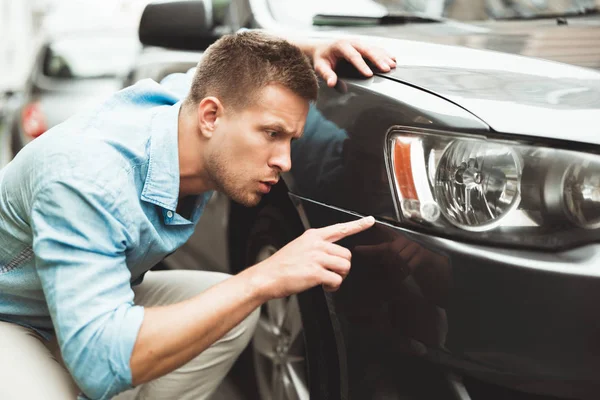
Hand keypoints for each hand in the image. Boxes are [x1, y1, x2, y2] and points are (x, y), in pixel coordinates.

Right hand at [253, 216, 374, 298]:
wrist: (266, 277)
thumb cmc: (281, 265)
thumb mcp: (299, 247)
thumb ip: (316, 247)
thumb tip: (332, 255)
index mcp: (313, 236)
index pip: (340, 228)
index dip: (358, 225)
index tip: (370, 221)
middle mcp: (316, 244)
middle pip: (346, 254)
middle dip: (342, 267)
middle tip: (330, 273)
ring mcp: (316, 258)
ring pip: (345, 267)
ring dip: (339, 277)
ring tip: (326, 280)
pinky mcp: (316, 272)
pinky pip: (337, 280)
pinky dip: (333, 287)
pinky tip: (324, 286)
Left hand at [312, 39, 396, 86]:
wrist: (323, 48)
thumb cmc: (322, 59)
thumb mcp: (320, 67)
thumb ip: (326, 74)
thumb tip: (332, 83)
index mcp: (340, 46)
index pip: (353, 56)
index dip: (361, 65)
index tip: (369, 74)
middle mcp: (352, 42)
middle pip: (367, 50)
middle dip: (378, 59)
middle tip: (386, 68)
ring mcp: (359, 43)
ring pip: (374, 48)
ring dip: (384, 56)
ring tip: (393, 65)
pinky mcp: (363, 46)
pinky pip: (376, 48)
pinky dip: (385, 54)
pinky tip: (393, 59)